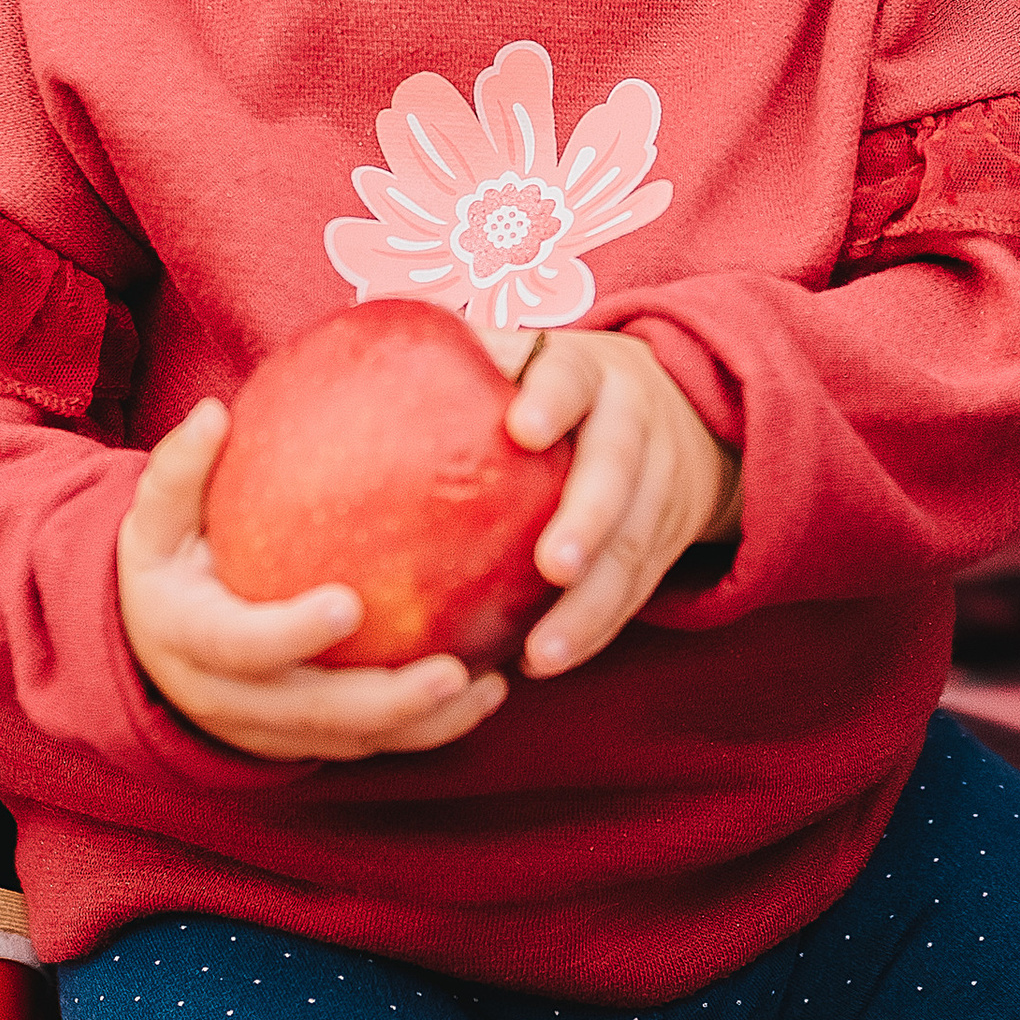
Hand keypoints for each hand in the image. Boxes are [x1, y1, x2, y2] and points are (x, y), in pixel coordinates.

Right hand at [117, 398, 507, 763]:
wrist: (148, 647)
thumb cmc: (165, 564)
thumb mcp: (155, 519)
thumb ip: (180, 471)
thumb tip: (214, 413)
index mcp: (190, 638)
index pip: (242, 645)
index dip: (292, 633)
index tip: (350, 604)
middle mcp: (228, 699)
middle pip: (314, 713)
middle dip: (387, 701)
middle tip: (453, 672)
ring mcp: (267, 731)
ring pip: (350, 739)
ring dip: (422, 724)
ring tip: (488, 688)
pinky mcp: (301, 743)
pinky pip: (367, 743)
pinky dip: (425, 728)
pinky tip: (481, 692)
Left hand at [487, 325, 739, 682]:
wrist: (684, 412)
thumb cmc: (556, 387)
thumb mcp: (523, 358)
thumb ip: (454, 358)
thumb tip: (334, 357)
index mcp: (588, 374)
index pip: (571, 379)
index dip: (551, 400)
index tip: (524, 430)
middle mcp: (633, 426)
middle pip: (617, 472)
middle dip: (589, 521)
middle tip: (554, 567)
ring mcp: (659, 488)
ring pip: (633, 548)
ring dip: (591, 607)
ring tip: (542, 654)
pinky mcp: (666, 544)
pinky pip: (634, 590)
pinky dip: (593, 631)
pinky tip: (541, 663)